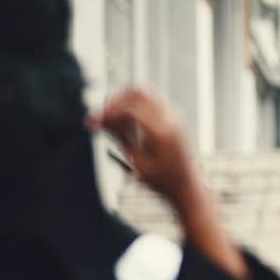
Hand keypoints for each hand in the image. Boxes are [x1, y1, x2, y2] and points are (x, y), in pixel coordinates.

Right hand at [86, 88, 189, 204]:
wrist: (188, 187)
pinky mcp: (173, 117)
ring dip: (124, 102)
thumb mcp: (138, 162)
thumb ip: (121, 138)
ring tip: (112, 122)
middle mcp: (171, 119)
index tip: (91, 123)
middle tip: (100, 118)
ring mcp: (174, 116)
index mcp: (162, 132)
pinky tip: (126, 126)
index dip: (107, 112)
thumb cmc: (164, 181)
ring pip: (144, 93)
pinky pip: (150, 101)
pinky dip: (133, 106)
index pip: (130, 108)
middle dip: (114, 101)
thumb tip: (101, 119)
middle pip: (137, 92)